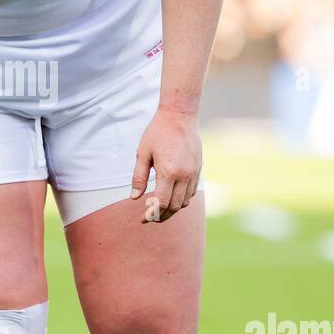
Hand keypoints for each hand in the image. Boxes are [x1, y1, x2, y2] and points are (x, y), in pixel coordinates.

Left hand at [130, 106, 201, 222]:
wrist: (180, 115)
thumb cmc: (158, 132)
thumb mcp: (143, 153)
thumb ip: (139, 177)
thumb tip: (134, 198)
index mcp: (168, 172)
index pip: (161, 203)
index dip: (151, 214)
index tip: (143, 218)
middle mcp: (184, 175)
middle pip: (174, 207)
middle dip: (162, 216)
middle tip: (150, 217)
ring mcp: (194, 173)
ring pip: (185, 202)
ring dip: (173, 209)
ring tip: (160, 209)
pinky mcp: (199, 169)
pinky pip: (192, 192)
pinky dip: (182, 199)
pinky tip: (172, 196)